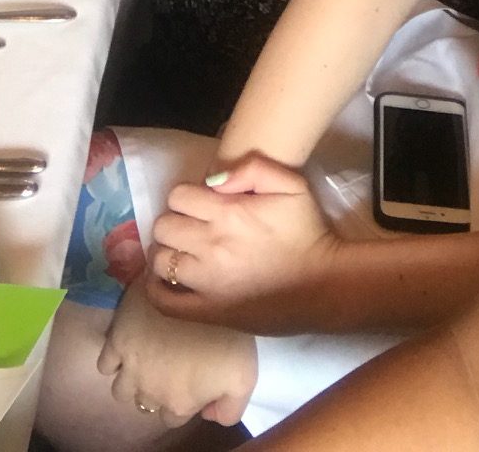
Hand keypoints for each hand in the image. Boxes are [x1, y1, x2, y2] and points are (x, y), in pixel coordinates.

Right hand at [97, 273, 257, 426]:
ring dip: (132, 381)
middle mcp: (149, 392)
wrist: (203, 290)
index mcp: (178, 404)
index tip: (187, 380)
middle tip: (169, 367)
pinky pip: (104, 364)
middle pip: (146, 404)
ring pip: (121, 390)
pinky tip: (130, 348)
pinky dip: (113, 361)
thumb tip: (208, 415)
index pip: (172, 416)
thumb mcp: (244, 376)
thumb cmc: (228, 332)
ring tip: (148, 361)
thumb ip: (230, 408)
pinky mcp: (117, 340)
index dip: (181, 400)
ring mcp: (130, 366)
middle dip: (156, 390)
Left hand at [146, 154, 343, 333]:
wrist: (323, 285)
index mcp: (229, 213)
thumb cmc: (307, 232)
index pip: (178, 196)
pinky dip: (155, 288)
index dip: (188, 196)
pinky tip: (166, 279)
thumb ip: (254, 168)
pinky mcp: (207, 312)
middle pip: (164, 226)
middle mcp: (210, 245)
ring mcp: (205, 282)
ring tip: (185, 251)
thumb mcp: (293, 185)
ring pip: (160, 260)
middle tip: (194, 226)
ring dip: (169, 251)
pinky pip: (163, 301)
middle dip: (176, 220)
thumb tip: (213, 178)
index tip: (203, 204)